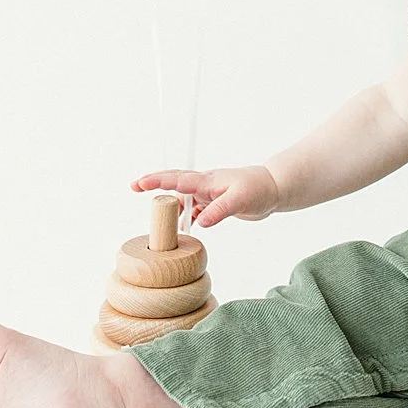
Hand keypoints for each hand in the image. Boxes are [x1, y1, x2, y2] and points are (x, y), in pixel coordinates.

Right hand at [130, 164, 280, 227]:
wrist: (273, 189)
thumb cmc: (258, 189)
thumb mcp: (240, 200)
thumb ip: (220, 210)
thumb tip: (200, 222)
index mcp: (208, 181)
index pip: (178, 180)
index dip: (158, 181)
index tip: (140, 183)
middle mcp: (205, 185)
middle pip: (175, 183)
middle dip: (155, 184)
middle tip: (134, 186)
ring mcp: (208, 193)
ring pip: (183, 198)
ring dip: (171, 205)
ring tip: (158, 216)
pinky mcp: (214, 203)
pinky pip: (194, 209)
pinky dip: (186, 217)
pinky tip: (184, 227)